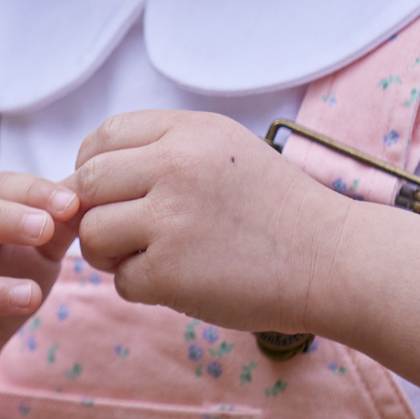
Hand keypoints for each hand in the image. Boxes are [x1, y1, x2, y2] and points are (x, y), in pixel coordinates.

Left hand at [73, 110, 348, 333]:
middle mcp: (175, 165)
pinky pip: (121, 280)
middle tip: (121, 233)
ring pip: (93, 233)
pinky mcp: (172, 272)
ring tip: (147, 258)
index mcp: (189, 131)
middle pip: (87, 182)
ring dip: (109, 254)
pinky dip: (140, 287)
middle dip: (93, 212)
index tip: (113, 193)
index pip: (104, 136)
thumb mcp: (225, 150)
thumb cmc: (276, 209)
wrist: (332, 259)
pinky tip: (177, 283)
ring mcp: (172, 218)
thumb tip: (87, 177)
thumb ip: (164, 152)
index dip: (95, 167)